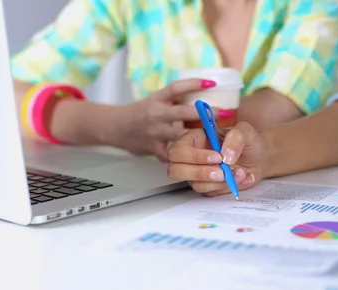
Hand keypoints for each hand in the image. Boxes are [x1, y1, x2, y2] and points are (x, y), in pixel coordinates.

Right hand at [102, 78, 219, 161]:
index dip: (194, 84)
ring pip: (180, 135)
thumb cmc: (141, 113)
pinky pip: (171, 154)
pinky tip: (197, 159)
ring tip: (217, 141)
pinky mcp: (152, 148)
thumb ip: (176, 100)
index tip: (212, 83)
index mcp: (158, 99)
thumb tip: (204, 93)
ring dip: (199, 138)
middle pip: (183, 112)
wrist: (114, 127)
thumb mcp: (156, 101)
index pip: (176, 87)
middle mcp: (156, 114)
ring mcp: (154, 132)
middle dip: (205, 113)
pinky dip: (183, 157)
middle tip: (223, 113)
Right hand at [167, 122, 265, 195]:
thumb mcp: (245, 131)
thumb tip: (226, 156)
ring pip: (195, 184)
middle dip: (199, 173)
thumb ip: (236, 137)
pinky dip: (228, 187)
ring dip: (219, 182)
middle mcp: (192, 158)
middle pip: (175, 170)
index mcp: (194, 139)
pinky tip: (242, 177)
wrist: (258, 158)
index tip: (217, 157)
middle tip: (221, 172)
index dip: (193, 156)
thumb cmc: (247, 142)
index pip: (177, 150)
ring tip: (240, 172)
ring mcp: (198, 174)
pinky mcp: (208, 187)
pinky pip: (211, 192)